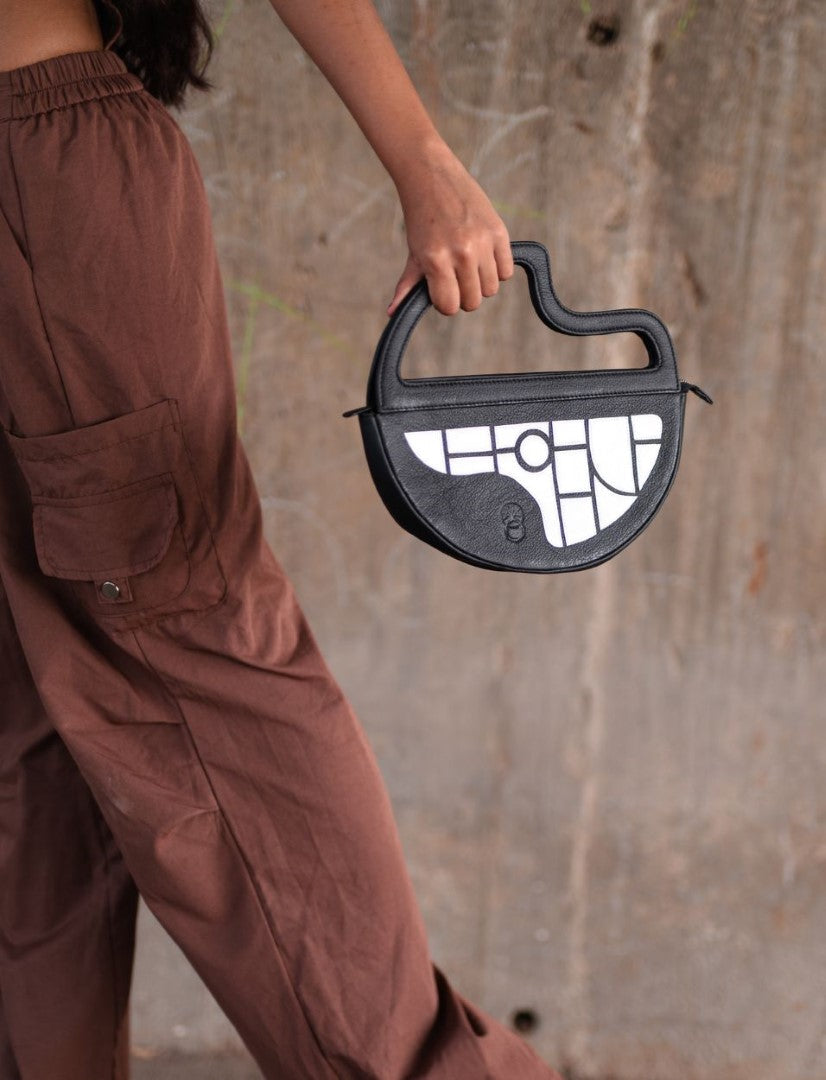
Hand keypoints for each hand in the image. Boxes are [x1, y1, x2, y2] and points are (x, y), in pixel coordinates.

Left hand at [387, 142, 513, 317]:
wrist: (432, 177)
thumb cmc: (421, 219)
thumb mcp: (414, 252)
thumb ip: (407, 286)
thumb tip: (393, 313)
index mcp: (436, 259)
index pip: (450, 306)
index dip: (445, 302)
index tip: (442, 289)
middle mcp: (461, 252)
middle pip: (472, 302)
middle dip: (463, 294)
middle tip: (455, 276)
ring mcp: (482, 241)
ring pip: (491, 289)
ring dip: (480, 283)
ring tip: (469, 265)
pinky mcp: (499, 231)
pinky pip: (506, 272)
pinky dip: (497, 269)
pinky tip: (484, 257)